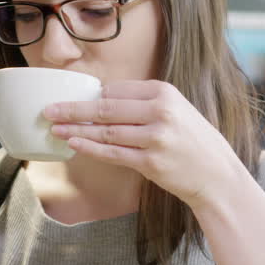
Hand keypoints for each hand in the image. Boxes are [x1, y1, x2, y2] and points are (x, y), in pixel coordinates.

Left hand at [45, 79, 246, 209]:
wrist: (216, 174)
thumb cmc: (192, 141)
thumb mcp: (175, 111)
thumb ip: (142, 104)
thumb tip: (100, 100)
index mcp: (164, 92)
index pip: (116, 90)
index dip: (89, 96)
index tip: (68, 99)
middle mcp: (160, 111)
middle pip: (105, 108)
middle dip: (73, 109)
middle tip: (48, 110)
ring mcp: (156, 137)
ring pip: (105, 131)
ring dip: (76, 129)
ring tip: (54, 128)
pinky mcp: (151, 162)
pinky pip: (113, 153)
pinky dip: (90, 148)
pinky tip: (73, 143)